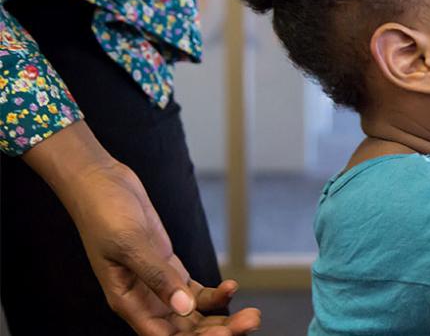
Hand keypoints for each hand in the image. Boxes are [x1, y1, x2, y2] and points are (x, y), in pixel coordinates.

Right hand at [68, 162, 261, 334]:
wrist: (102, 184)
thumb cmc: (104, 213)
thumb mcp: (131, 243)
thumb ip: (157, 276)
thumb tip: (184, 309)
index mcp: (128, 302)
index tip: (225, 334)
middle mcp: (144, 301)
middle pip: (185, 331)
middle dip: (218, 331)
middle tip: (251, 320)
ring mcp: (159, 286)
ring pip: (194, 316)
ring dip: (223, 318)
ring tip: (253, 314)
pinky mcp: (169, 270)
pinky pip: (196, 293)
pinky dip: (216, 295)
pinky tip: (232, 287)